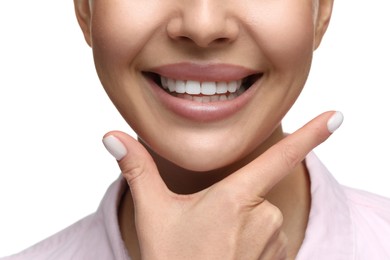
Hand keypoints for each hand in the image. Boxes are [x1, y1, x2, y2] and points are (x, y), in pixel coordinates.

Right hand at [103, 111, 342, 259]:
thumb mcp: (153, 213)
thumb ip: (137, 169)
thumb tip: (112, 137)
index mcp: (235, 198)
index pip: (280, 157)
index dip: (312, 135)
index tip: (336, 117)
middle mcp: (262, 218)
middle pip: (253, 191)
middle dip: (232, 201)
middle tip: (205, 228)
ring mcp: (273, 242)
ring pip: (261, 216)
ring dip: (241, 223)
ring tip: (215, 245)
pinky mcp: (278, 259)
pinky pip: (267, 237)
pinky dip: (250, 240)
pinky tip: (228, 254)